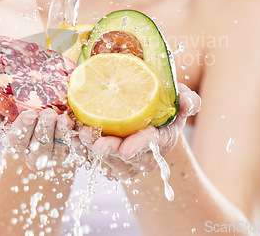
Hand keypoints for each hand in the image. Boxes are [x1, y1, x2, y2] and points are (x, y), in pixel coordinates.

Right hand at [0, 104, 81, 171]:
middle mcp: (34, 153)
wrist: (54, 118)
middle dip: (44, 129)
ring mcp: (54, 155)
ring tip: (64, 118)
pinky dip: (77, 139)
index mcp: (18, 142)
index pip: (16, 140)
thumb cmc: (30, 112)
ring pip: (58, 148)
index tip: (29, 114)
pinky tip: (78, 127)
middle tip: (49, 113)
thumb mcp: (12, 110)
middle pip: (39, 145)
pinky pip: (75, 149)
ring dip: (60, 133)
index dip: (22, 128)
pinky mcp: (72, 154)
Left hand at [79, 83, 200, 178]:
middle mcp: (141, 154)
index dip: (137, 146)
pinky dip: (79, 146)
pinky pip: (91, 155)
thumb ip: (187, 101)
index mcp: (160, 139)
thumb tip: (189, 101)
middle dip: (108, 149)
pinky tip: (69, 135)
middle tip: (94, 143)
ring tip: (77, 134)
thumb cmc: (165, 110)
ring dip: (88, 147)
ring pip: (103, 156)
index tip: (125, 150)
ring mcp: (122, 159)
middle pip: (122, 154)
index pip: (149, 143)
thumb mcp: (179, 104)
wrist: (151, 125)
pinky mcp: (106, 157)